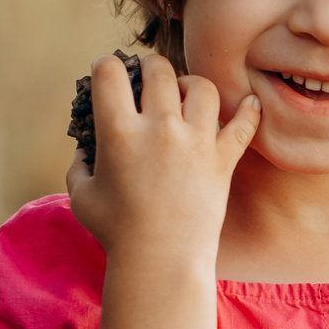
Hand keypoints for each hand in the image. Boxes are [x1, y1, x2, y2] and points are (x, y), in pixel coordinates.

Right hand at [63, 52, 259, 267]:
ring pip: (202, 88)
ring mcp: (196, 143)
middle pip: (159, 70)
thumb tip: (85, 148)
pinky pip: (243, 125)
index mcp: (119, 132)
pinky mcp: (223, 161)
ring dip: (190, 85)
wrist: (161, 263)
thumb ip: (79, 164)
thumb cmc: (116, 233)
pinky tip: (250, 103)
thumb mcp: (81, 195)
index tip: (107, 72)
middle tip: (147, 77)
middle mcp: (160, 129)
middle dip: (149, 66)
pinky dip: (249, 111)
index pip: (110, 73)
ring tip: (184, 95)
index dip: (105, 65)